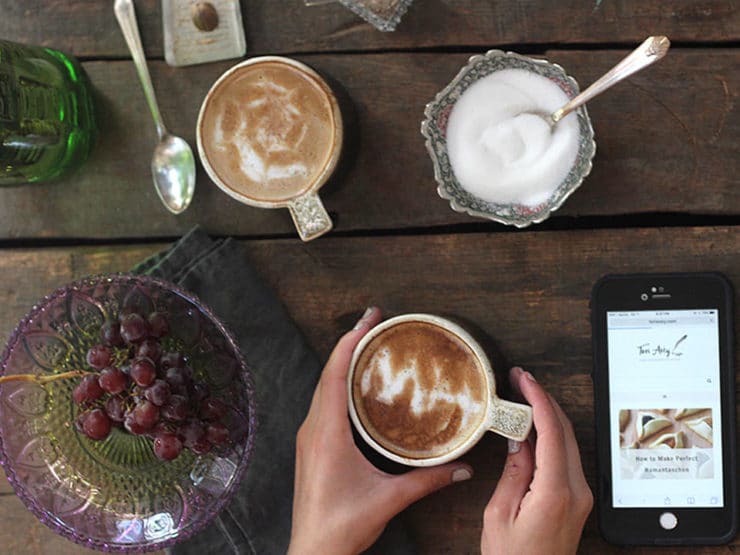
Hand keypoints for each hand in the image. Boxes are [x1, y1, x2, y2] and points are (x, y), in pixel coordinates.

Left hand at [288, 307, 472, 554]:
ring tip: (368, 346)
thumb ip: (427, 481)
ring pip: (323, 387)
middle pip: (327, 373)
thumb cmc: (342, 526)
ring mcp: (309, 436)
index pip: (334, 374)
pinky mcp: (311, 446)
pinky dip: (338, 384)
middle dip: (350, 344)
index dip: (350, 342)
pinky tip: (355, 385)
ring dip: (342, 363)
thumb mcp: (389, 499)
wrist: (311, 552)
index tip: (369, 320)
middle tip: (375, 323)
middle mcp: (313, 428)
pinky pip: (323, 403)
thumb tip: (462, 468)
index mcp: (327, 433)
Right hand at [481, 367, 592, 554]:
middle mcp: (576, 491)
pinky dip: (551, 434)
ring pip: (568, 440)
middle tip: (520, 379)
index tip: (523, 379)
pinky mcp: (577, 498)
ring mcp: (581, 495)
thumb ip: (513, 472)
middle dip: (543, 399)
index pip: (551, 432)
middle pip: (564, 430)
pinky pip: (566, 456)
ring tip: (523, 396)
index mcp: (555, 492)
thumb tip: (519, 438)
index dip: (538, 399)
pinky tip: (533, 427)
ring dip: (547, 415)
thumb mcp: (499, 514)